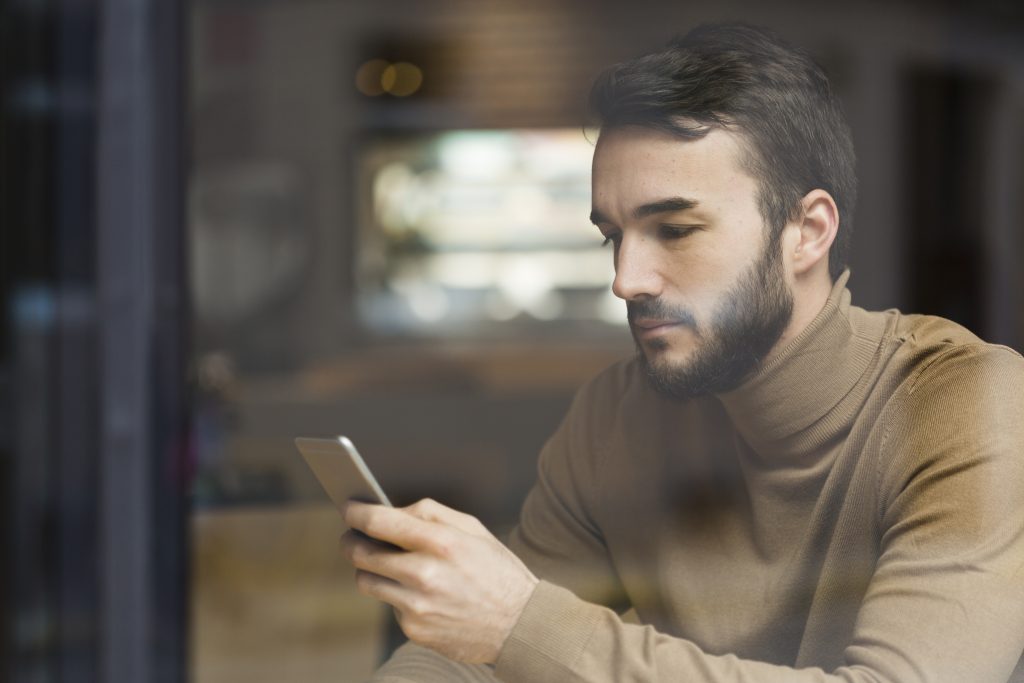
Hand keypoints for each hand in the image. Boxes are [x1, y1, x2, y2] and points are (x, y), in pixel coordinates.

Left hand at [341, 498, 538, 663]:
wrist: (519, 624)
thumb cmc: (496, 571)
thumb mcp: (473, 529)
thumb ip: (431, 514)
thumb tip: (394, 510)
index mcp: (441, 542)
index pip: (380, 521)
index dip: (356, 512)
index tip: (348, 508)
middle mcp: (425, 574)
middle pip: (362, 553)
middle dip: (351, 541)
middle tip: (351, 537)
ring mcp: (417, 605)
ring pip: (367, 581)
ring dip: (369, 569)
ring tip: (383, 563)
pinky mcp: (414, 629)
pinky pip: (389, 605)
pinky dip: (397, 596)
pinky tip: (419, 593)